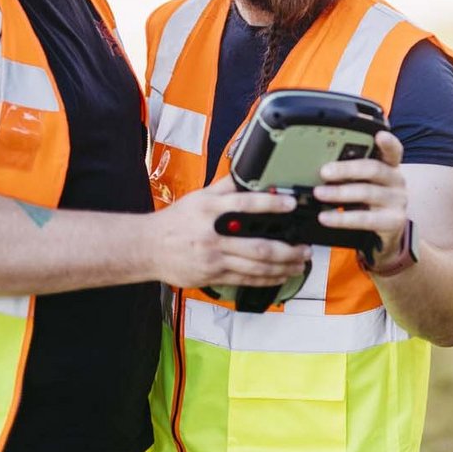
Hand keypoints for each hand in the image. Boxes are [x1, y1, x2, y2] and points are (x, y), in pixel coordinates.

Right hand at [147, 176, 310, 290]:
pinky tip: (279, 276)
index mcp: (209, 210)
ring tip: (299, 264)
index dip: (270, 203)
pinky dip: (265, 279)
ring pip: (254, 267)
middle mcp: (212, 236)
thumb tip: (248, 172)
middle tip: (305, 248)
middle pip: (257, 246)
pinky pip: (244, 279)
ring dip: (282, 267)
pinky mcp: (211, 276)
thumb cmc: (175, 221)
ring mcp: (212, 260)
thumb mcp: (198, 197)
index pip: (244, 204)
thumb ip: (225, 187)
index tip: (291, 203)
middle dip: (287, 250)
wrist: (147, 248)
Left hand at [314, 129, 409, 270]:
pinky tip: (326, 217)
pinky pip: (364, 218)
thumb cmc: (371, 204)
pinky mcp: (392, 221)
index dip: (388, 142)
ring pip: (367, 192)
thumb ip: (353, 173)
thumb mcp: (366, 184)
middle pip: (374, 169)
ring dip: (339, 192)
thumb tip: (322, 167)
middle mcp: (397, 181)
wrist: (387, 236)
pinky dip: (341, 218)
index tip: (379, 134)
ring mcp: (397, 201)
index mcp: (391, 167)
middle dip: (347, 169)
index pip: (393, 150)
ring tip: (319, 193)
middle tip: (324, 171)